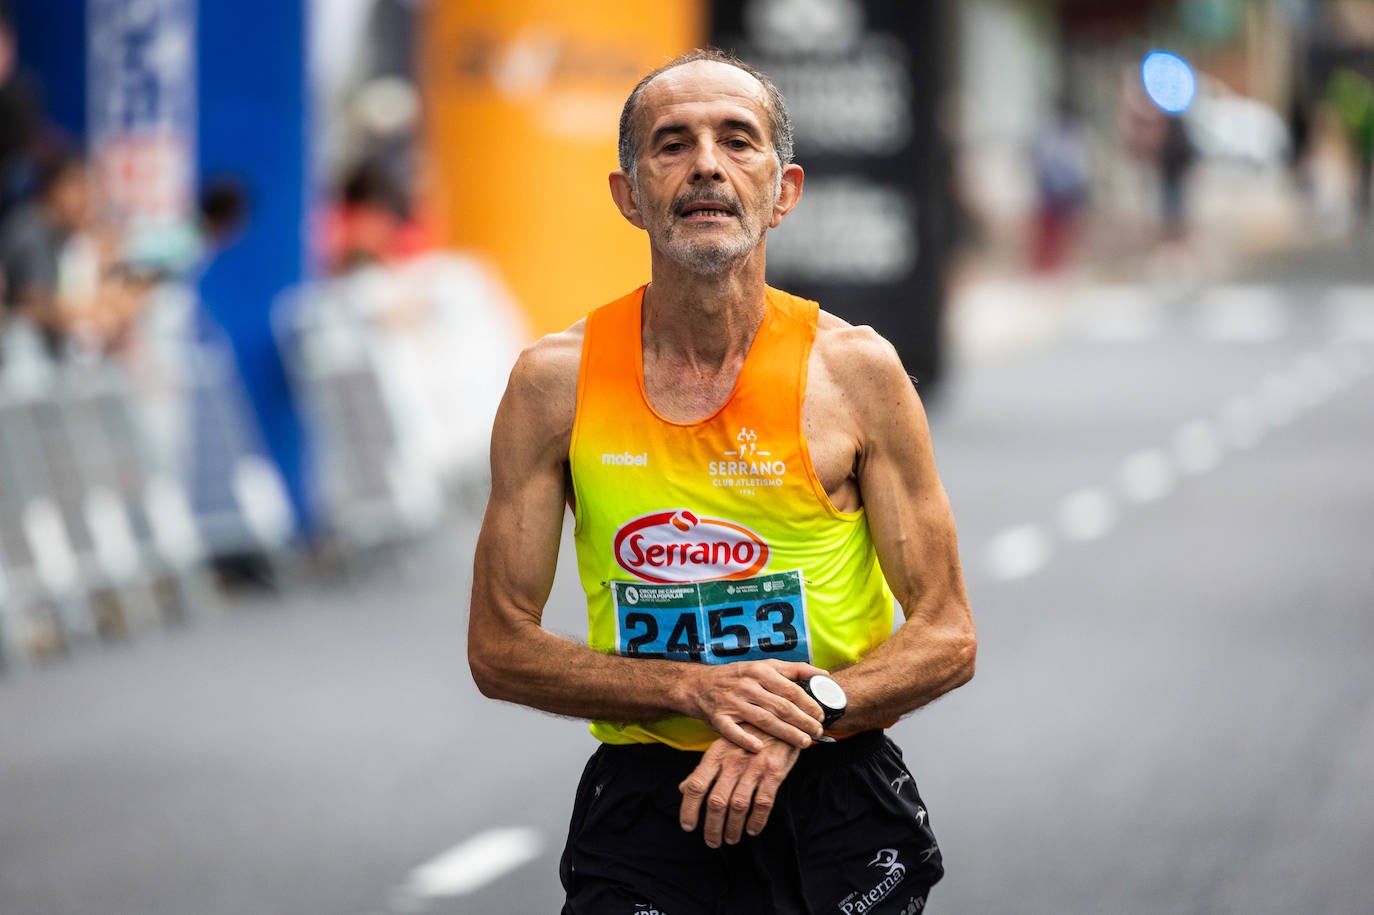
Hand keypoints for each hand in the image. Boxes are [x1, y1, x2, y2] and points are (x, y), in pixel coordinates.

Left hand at [679, 727, 800, 847]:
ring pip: (738, 806)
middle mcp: (732, 761)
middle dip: (712, 827)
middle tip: (713, 842)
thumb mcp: (722, 746)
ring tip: (731, 839)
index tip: (688, 827)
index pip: (695, 784)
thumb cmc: (747, 736)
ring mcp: (753, 766)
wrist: (780, 718)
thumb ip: (703, 769)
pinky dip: (757, 821)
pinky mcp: (774, 772)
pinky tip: (752, 830)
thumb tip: (682, 788)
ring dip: (733, 828)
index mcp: (715, 754)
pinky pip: (763, 803)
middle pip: (716, 801)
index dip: (689, 808)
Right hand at [684, 660, 826, 750]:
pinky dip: (746, 739)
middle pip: (781, 706)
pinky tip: (759, 748)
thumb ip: (794, 669)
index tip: (821, 715)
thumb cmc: (737, 676)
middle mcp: (747, 686)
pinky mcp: (718, 718)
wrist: (698, 684)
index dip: (809, 703)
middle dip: (802, 721)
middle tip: (818, 732)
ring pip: (763, 720)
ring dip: (785, 732)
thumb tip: (824, 675)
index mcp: (760, 671)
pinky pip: (733, 731)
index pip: (790, 689)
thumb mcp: (763, 665)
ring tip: (803, 742)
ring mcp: (732, 702)